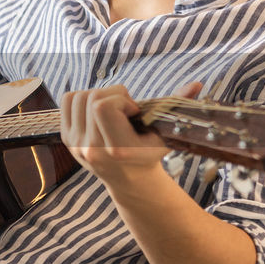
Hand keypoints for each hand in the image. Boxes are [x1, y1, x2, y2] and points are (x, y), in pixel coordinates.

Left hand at [60, 81, 202, 186]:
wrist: (129, 179)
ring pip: (78, 96)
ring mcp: (75, 144)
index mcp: (116, 149)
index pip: (103, 106)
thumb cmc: (149, 152)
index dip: (120, 99)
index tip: (133, 111)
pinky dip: (82, 98)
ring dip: (98, 96)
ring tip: (113, 110)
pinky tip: (97, 110)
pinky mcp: (66, 139)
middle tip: (126, 110)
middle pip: (91, 97)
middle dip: (113, 95)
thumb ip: (175, 106)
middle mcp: (91, 149)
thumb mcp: (165, 132)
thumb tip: (197, 84)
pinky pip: (67, 101)